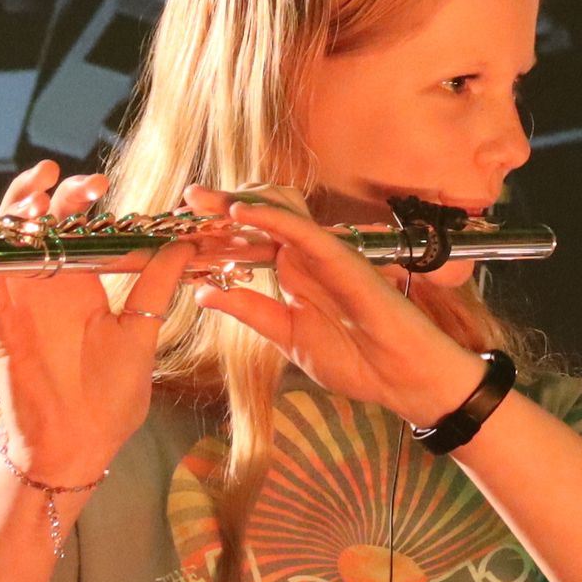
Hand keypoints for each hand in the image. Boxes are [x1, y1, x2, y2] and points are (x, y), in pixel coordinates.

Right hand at [0, 162, 193, 481]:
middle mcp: (47, 289)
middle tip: (84, 183)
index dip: (79, 202)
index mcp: (81, 288)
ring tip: (39, 188)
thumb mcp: (142, 332)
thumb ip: (157, 287)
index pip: (73, 230)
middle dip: (54, 195)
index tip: (102, 183)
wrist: (81, 444)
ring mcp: (21, 304)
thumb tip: (184, 247)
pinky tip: (11, 232)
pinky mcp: (1, 326)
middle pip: (39, 226)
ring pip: (7, 244)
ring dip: (17, 213)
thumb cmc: (110, 398)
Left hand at [183, 188, 483, 425]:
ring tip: (203, 201)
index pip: (250, 242)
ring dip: (240, 203)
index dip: (215, 232)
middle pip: (260, 217)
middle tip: (185, 203)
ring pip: (280, 212)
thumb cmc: (359, 362)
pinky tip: (240, 213)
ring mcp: (326, 256)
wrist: (403, 380)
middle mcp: (308, 258)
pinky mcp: (343, 259)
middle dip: (220, 207)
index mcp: (295, 276)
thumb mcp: (289, 338)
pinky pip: (305, 231)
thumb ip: (251, 312)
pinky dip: (272, 218)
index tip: (178, 230)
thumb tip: (204, 291)